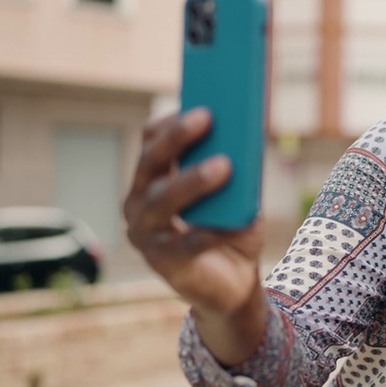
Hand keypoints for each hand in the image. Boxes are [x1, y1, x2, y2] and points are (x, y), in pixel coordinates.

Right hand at [123, 108, 263, 317]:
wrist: (235, 283)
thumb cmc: (231, 227)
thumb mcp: (238, 192)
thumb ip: (236, 168)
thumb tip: (245, 135)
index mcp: (153, 179)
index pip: (151, 142)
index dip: (170, 121)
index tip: (197, 103)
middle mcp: (140, 203)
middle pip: (151, 163)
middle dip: (177, 138)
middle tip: (207, 117)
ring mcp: (147, 235)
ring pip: (160, 202)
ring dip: (191, 181)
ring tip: (223, 166)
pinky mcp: (163, 264)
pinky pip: (182, 245)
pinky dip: (202, 234)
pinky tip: (222, 226)